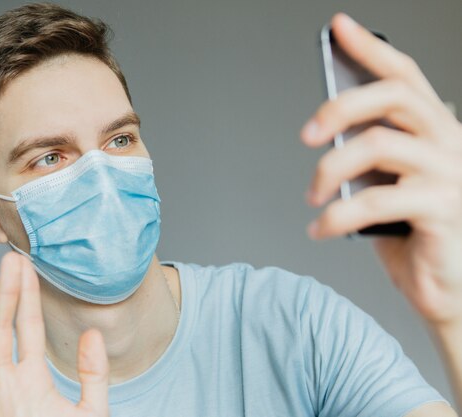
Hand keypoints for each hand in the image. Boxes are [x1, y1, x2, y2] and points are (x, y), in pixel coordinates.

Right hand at [0, 252, 109, 416]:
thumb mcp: (91, 411)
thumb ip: (94, 374)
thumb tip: (92, 333)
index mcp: (32, 379)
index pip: (28, 329)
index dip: (27, 298)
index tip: (26, 267)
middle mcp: (8, 382)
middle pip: (3, 330)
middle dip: (4, 295)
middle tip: (8, 260)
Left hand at [301, 14, 461, 324]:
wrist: (447, 291)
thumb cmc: (413, 238)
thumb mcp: (386, 187)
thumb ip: (367, 159)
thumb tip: (326, 137)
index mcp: (434, 133)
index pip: (404, 77)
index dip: (370, 49)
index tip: (338, 28)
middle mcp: (449, 143)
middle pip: (393, 97)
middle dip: (340, 106)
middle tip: (306, 135)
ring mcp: (450, 174)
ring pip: (377, 145)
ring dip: (329, 171)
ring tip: (312, 195)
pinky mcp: (443, 208)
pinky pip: (375, 200)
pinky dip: (336, 215)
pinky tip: (321, 228)